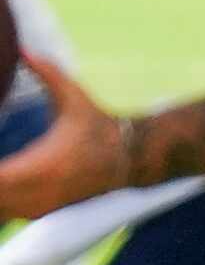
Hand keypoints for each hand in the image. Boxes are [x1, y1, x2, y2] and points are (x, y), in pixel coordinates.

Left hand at [0, 56, 133, 219]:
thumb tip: (23, 50)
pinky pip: (6, 215)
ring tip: (1, 169)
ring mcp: (36, 207)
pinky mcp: (39, 212)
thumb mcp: (73, 98)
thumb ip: (47, 73)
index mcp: (36, 168)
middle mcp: (34, 194)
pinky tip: (2, 185)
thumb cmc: (99, 125)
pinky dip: (0, 202)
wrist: (130, 157)